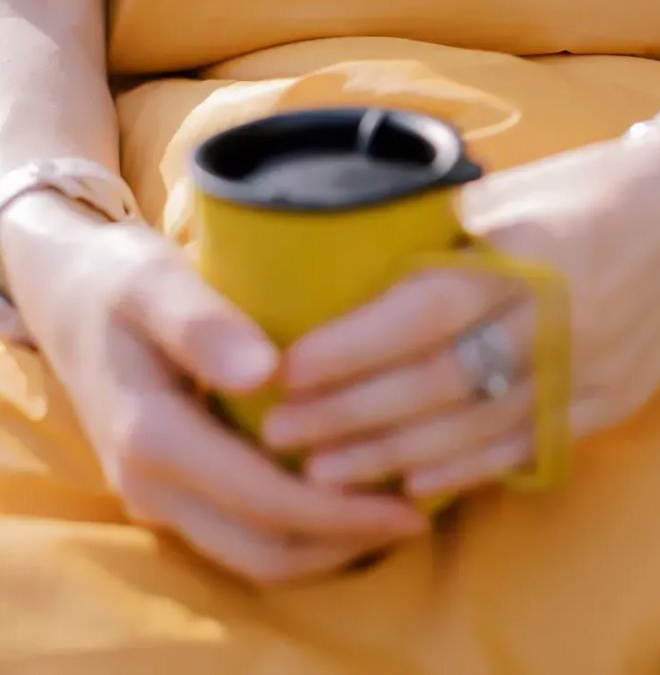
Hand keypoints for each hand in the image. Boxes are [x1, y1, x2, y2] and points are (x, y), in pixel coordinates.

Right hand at [0, 192, 425, 582]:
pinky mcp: (167, 489)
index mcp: (153, 435)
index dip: (340, 511)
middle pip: (262, 546)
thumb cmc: (118, 282)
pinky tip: (340, 502)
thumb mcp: (152, 283)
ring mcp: (155, 493)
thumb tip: (262, 372)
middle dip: (343, 542)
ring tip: (390, 518)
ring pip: (250, 554)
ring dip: (323, 547)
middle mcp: (150, 483)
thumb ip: (201, 325)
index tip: (408, 505)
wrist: (68, 297)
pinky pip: (236, 535)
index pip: (263, 498)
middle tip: (415, 519)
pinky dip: (294, 533)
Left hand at [261, 130, 659, 497]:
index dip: (354, 345)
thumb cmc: (600, 186)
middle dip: (351, 413)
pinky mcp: (613, 401)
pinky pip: (529, 445)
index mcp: (533, 250)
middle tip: (280, 434)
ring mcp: (592, 367)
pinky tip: (411, 485)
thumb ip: (451, 238)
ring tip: (322, 472)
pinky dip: (466, 468)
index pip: (428, 307)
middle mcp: (561, 316)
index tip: (289, 367)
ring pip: (476, 425)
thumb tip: (366, 278)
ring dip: (392, 453)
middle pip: (440, 379)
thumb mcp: (521, 193)